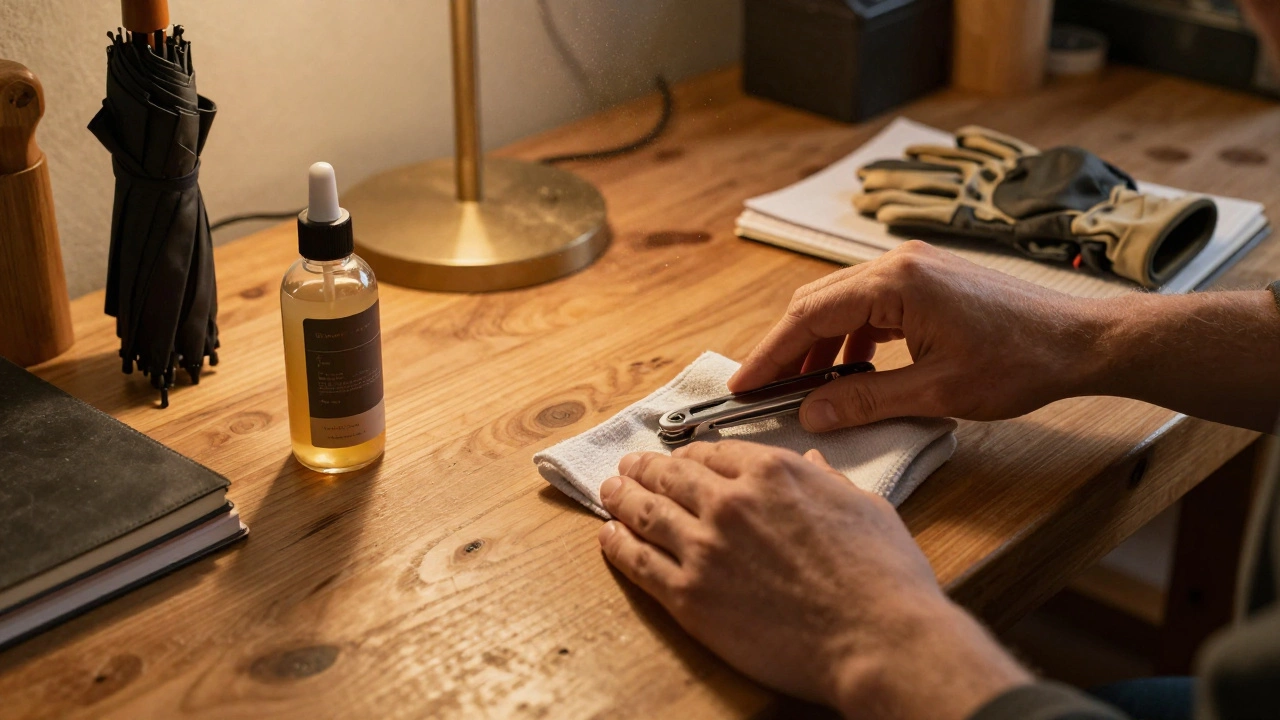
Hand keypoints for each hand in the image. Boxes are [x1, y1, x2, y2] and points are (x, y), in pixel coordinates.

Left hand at [597, 440, 1029, 718]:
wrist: (876, 639)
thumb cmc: (883, 576)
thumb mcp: (864, 505)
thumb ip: (828, 480)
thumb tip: (813, 463)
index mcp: (773, 472)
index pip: (714, 452)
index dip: (692, 454)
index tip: (682, 458)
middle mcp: (730, 501)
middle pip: (671, 475)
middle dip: (645, 467)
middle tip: (628, 466)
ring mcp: (704, 548)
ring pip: (646, 512)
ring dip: (621, 497)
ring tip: (609, 490)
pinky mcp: (689, 596)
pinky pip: (639, 562)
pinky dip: (618, 545)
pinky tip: (609, 537)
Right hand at [728, 241, 1100, 431]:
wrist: (1080, 342)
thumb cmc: (1020, 362)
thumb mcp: (937, 391)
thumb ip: (867, 400)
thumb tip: (812, 413)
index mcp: (896, 282)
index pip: (809, 315)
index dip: (770, 353)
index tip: (743, 384)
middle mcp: (898, 263)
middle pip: (817, 303)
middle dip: (787, 348)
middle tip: (763, 390)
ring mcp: (914, 268)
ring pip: (841, 303)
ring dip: (817, 344)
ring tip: (804, 389)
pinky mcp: (927, 281)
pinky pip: (869, 305)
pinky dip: (848, 337)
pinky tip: (848, 370)